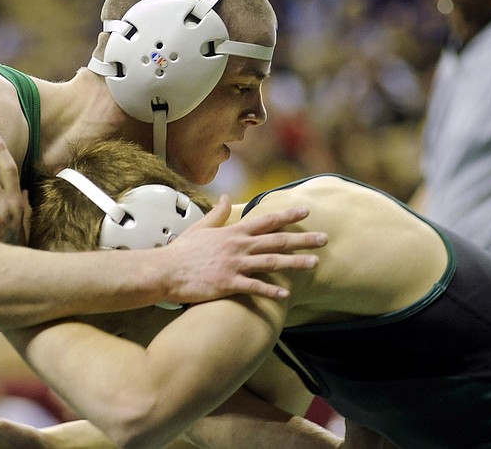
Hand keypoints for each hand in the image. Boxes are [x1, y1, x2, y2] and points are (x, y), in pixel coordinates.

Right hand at [160, 195, 326, 302]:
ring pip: (272, 261)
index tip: (306, 210)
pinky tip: (286, 294)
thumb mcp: (201, 227)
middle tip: (324, 238)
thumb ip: (217, 213)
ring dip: (295, 262)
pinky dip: (271, 290)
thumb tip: (225, 197)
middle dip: (303, 238)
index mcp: (233, 232)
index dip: (288, 215)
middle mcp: (238, 246)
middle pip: (277, 240)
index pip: (266, 220)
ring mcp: (234, 264)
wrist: (165, 270)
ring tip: (315, 263)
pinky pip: (254, 286)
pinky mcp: (228, 283)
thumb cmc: (182, 251)